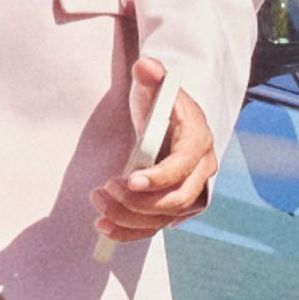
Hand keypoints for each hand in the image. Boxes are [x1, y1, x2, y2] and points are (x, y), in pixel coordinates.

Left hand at [91, 62, 218, 242]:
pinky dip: (130, 231)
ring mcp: (188, 191)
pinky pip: (154, 226)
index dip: (160, 176)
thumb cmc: (160, 101)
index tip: (130, 180)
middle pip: (176, 199)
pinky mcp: (172, 206)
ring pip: (164, 217)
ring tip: (98, 203)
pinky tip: (104, 227)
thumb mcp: (153, 85)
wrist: (167, 120)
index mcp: (197, 140)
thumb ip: (150, 75)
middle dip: (139, 201)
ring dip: (129, 217)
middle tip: (104, 189)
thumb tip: (147, 67)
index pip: (184, 166)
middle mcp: (200, 171)